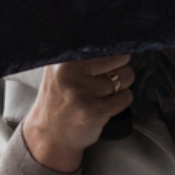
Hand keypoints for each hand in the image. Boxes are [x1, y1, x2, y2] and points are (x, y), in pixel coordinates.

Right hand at [22, 55, 134, 172]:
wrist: (49, 135)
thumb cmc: (60, 99)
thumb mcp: (60, 70)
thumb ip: (81, 54)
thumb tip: (115, 39)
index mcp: (64, 59)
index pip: (105, 44)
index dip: (114, 52)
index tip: (111, 60)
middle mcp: (70, 72)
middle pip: (120, 58)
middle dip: (120, 69)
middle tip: (106, 80)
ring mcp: (82, 92)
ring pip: (125, 78)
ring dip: (122, 86)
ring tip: (104, 93)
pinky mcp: (94, 111)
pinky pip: (126, 98)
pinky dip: (123, 101)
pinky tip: (108, 104)